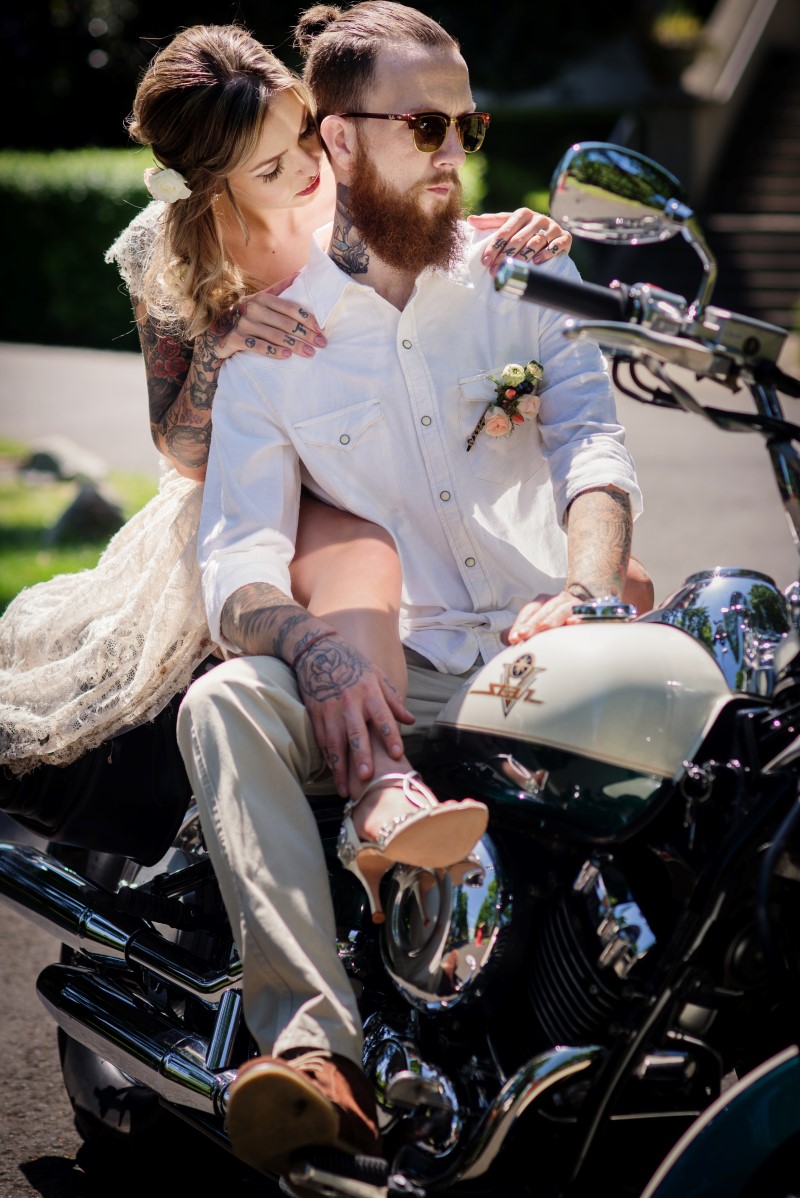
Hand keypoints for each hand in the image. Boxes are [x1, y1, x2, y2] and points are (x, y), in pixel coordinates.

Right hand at [208, 275, 327, 362]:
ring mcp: (243, 324)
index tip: (321, 330)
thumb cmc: (248, 317)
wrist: (218, 332)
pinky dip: (273, 351)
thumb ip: (280, 289)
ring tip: (309, 352)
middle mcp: (253, 308)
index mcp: (262, 298)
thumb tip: (301, 273)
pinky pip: (258, 347)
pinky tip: (286, 356)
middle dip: (306, 334)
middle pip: (286, 323)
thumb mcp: (262, 300)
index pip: (290, 308)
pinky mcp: (235, 339)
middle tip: (321, 344)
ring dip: (294, 345)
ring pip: (275, 335)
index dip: (307, 319)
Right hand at [293, 633, 414, 796]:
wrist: (318, 651)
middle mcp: (350, 703)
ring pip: (335, 743)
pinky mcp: (315, 714)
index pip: (384, 717)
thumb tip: (410, 720)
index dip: (391, 735)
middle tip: (367, 777)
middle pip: (357, 733)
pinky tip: (333, 773)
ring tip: (345, 789)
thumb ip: (393, 700)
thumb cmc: (353, 664)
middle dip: (361, 756)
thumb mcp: (377, 676)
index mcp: (370, 692)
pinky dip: (327, 758)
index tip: (398, 754)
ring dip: (340, 768)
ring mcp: (330, 710)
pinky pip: (321, 740)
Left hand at [468, 208, 571, 274]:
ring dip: (523, 256)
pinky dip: (546, 253)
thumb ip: (490, 223)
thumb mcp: (508, 225)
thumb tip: (470, 220)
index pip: (505, 230)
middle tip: (495, 270)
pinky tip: (536, 262)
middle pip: (519, 238)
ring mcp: (552, 227)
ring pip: (536, 242)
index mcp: (523, 214)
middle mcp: (538, 218)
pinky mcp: (565, 238)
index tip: (485, 261)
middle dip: (505, 255)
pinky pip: (556, 245)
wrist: (552, 234)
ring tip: (514, 269)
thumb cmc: (525, 231)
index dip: (494, 246)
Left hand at [504, 590, 583, 642]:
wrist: (588, 622)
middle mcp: (557, 600)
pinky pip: (582, 613)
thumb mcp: (538, 628)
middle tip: (523, 636)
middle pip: (542, 611)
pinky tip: (574, 622)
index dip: (520, 624)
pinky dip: (577, 617)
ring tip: (543, 628)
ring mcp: (573, 603)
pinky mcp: (587, 610)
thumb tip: (504, 637)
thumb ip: (521, 630)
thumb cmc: (558, 627)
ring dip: (551, 619)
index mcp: (543, 602)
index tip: (513, 639)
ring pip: (560, 609)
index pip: (529, 611)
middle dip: (532, 624)